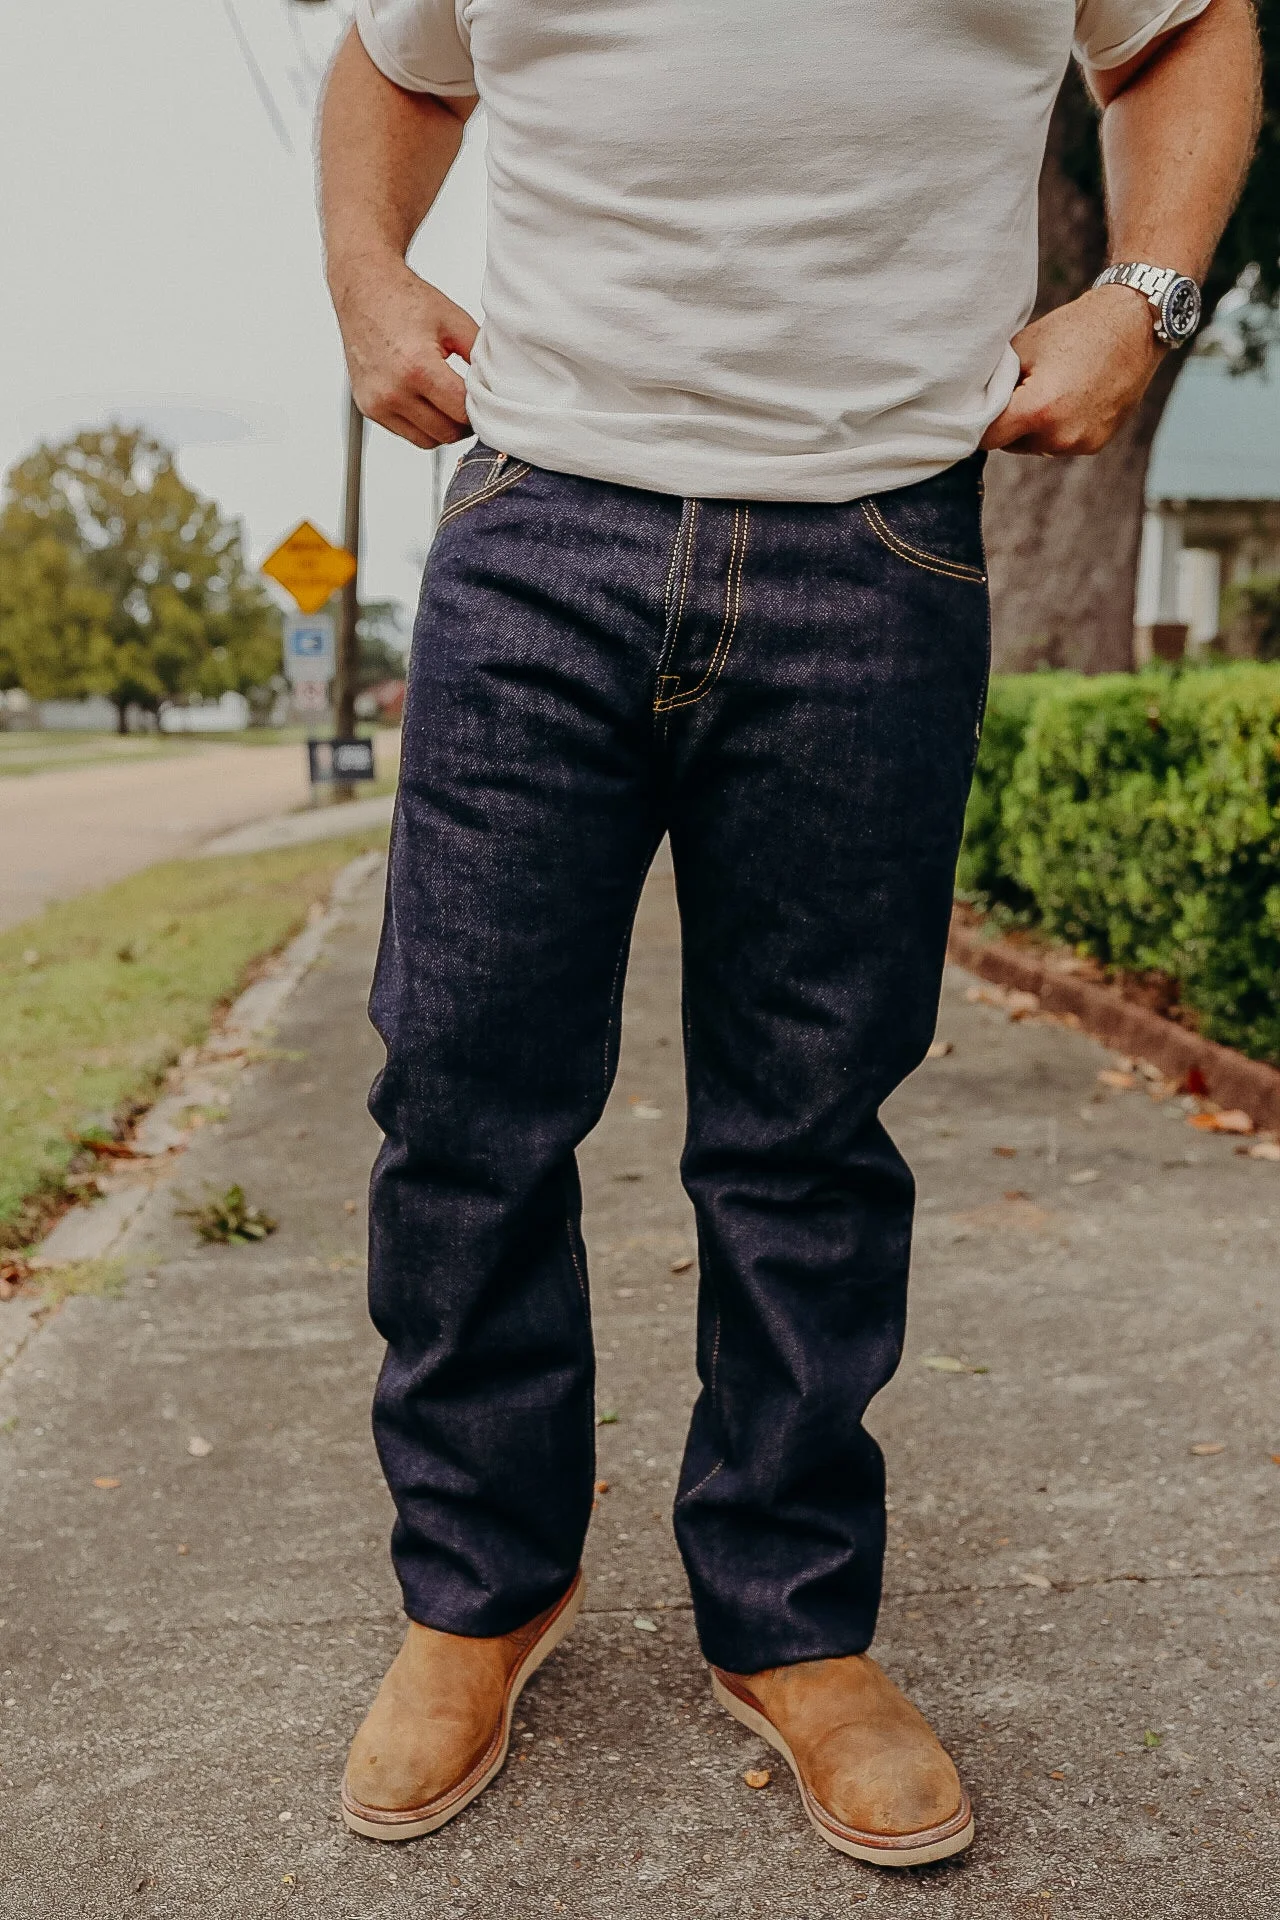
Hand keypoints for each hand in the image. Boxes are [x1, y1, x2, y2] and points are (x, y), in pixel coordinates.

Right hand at [332, 257, 478, 448]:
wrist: (363, 289)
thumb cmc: (405, 300)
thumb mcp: (454, 321)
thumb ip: (480, 357)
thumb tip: (501, 386)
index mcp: (417, 368)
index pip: (461, 413)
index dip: (480, 410)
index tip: (486, 400)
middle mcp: (392, 391)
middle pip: (447, 433)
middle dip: (464, 422)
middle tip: (471, 402)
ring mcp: (377, 403)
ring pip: (428, 440)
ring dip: (445, 427)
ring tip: (450, 401)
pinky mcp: (368, 408)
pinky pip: (406, 433)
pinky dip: (422, 424)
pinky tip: (428, 400)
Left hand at [980, 286, 1163, 456]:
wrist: (1134, 323)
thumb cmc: (1074, 329)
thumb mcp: (1022, 349)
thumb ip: (994, 384)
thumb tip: (970, 405)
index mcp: (1039, 410)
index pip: (986, 438)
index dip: (975, 425)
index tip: (971, 413)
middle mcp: (1060, 436)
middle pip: (1011, 444)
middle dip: (1009, 422)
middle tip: (1021, 387)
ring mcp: (1080, 443)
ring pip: (1035, 445)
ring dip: (1034, 427)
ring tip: (1051, 388)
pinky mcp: (1096, 444)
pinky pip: (1060, 443)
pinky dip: (1057, 427)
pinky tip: (1070, 396)